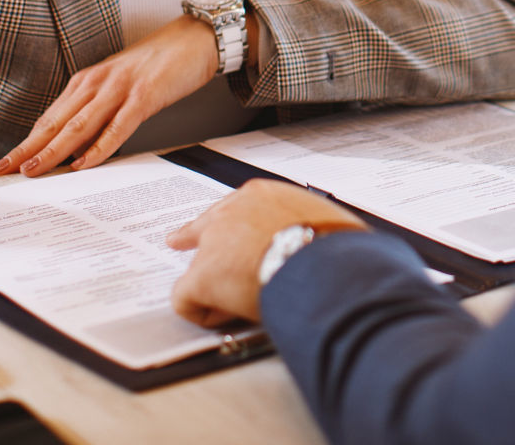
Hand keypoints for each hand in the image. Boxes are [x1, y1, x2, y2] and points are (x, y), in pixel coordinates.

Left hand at [0, 15, 220, 177]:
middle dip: (26, 149)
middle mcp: (96, 83)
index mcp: (86, 82)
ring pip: (78, 126)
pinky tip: (83, 163)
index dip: (25, 143)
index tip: (5, 162)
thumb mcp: (119, 86)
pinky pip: (117, 126)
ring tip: (32, 170)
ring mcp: (119, 89)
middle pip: (54, 123)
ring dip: (52, 151)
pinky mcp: (144, 95)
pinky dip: (98, 147)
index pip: (49, 119)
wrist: (193, 39)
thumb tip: (77, 146)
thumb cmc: (157, 65)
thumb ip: (97, 111)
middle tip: (2, 170)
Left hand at [166, 180, 365, 325]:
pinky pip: (186, 299)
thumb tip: (325, 243)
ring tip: (245, 305)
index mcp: (263, 196)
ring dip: (218, 286)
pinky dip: (202, 312)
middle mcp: (233, 212)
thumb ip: (309, 227)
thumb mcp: (327, 222)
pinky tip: (224, 318)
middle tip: (177, 241)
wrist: (326, 266)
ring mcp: (214, 243)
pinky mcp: (202, 276)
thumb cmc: (337, 248)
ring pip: (202, 268)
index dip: (226, 221)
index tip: (216, 225)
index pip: (235, 206)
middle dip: (192, 237)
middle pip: (204, 227)